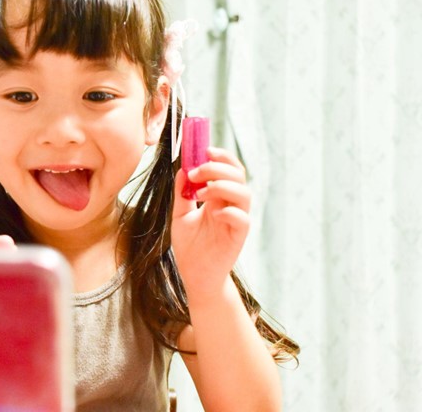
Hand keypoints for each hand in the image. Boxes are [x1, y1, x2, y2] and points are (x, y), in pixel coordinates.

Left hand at [171, 147, 250, 292]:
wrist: (194, 275)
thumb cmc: (189, 246)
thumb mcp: (180, 216)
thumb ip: (182, 194)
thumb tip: (181, 169)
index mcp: (219, 197)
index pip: (229, 169)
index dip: (221, 157)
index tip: (204, 150)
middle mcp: (231, 205)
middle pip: (237, 176)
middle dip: (217, 168)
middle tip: (196, 172)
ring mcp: (236, 220)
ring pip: (244, 194)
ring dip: (222, 187)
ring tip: (201, 193)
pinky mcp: (238, 237)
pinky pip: (243, 219)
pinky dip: (229, 212)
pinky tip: (213, 214)